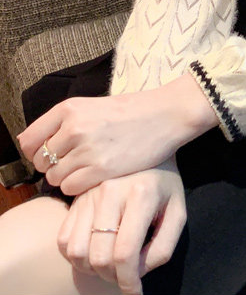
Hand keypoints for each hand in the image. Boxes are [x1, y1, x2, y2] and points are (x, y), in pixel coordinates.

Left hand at [17, 74, 217, 195]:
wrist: (166, 114)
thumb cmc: (132, 111)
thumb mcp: (94, 106)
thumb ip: (67, 123)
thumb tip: (40, 147)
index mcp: (69, 109)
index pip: (28, 140)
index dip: (36, 151)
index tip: (51, 153)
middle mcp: (74, 127)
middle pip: (41, 161)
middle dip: (53, 166)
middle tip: (74, 163)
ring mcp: (87, 149)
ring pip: (54, 177)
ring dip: (67, 178)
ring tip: (88, 169)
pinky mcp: (101, 168)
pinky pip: (70, 188)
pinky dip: (79, 186)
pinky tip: (95, 176)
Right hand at [56, 156, 186, 294]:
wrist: (147, 146)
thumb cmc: (165, 182)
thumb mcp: (177, 211)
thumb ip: (163, 246)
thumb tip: (136, 274)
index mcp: (141, 194)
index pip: (125, 252)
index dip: (128, 281)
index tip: (134, 293)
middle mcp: (110, 192)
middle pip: (98, 256)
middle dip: (112, 277)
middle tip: (124, 277)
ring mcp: (89, 193)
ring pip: (76, 251)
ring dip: (91, 269)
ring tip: (109, 265)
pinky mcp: (76, 197)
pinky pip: (63, 238)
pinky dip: (74, 255)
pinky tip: (93, 252)